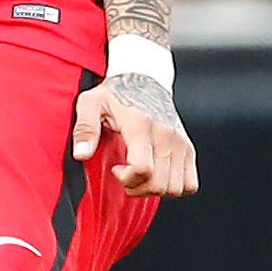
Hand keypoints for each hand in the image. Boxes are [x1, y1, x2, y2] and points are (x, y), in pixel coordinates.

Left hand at [73, 72, 197, 196]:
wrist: (144, 80)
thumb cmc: (116, 94)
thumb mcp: (90, 104)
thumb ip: (85, 129)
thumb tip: (82, 154)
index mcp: (141, 125)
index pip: (142, 169)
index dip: (126, 179)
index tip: (116, 169)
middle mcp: (166, 134)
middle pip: (159, 184)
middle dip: (137, 188)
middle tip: (126, 174)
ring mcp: (180, 142)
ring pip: (175, 188)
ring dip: (155, 190)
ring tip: (141, 175)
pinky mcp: (188, 148)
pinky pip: (190, 184)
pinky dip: (174, 187)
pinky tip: (157, 176)